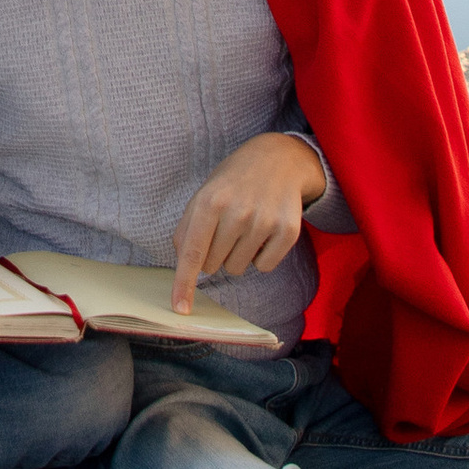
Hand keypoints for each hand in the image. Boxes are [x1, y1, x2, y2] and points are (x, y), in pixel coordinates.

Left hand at [169, 133, 328, 313]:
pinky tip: (265, 231)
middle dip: (216, 253)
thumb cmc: (234, 181)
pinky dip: (262, 256)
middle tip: (226, 227)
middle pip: (214, 265)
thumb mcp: (204, 194)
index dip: (184, 283)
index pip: (192, 253)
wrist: (279, 160)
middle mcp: (237, 212)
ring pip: (238, 268)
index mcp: (210, 202)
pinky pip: (265, 266)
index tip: (180, 308)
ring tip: (246, 226)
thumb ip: (188, 229)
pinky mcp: (288, 231)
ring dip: (239, 254)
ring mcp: (264, 222)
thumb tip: (182, 263)